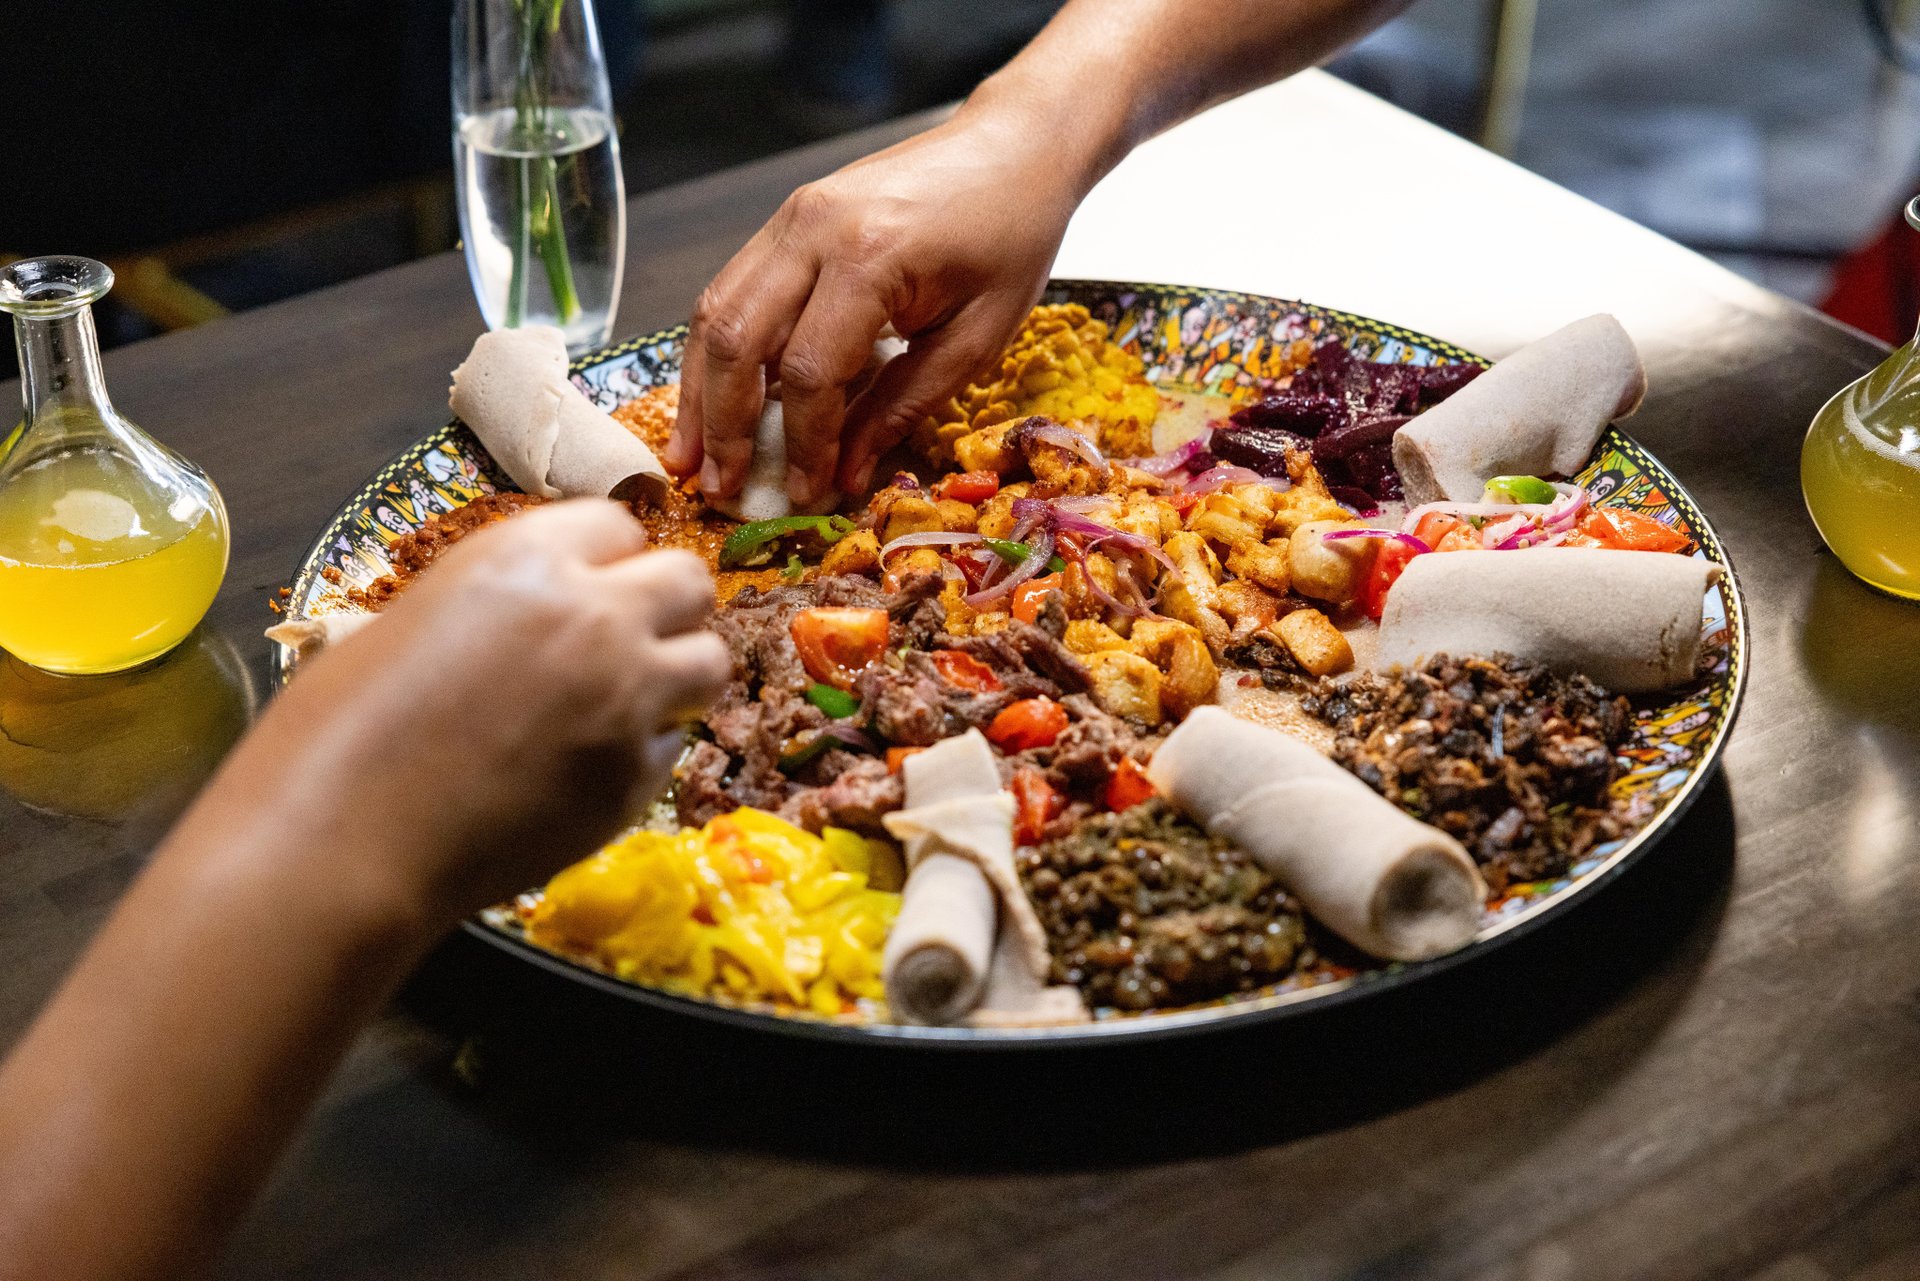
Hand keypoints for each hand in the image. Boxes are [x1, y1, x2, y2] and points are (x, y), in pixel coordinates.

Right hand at [236, 500, 730, 920]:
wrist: (338, 844)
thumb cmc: (338, 729)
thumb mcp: (417, 619)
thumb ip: (503, 602)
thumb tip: (539, 611)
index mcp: (527, 560)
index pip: (618, 525)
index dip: (603, 558)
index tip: (587, 586)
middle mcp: (595, 619)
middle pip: (688, 582)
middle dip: (665, 607)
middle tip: (629, 640)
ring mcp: (627, 702)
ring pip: (710, 663)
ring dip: (677, 676)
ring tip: (627, 702)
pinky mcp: (634, 782)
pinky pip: (673, 748)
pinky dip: (644, 754)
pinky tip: (587, 769)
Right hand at [664, 99, 1091, 505]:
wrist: (1012, 148)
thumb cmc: (1011, 237)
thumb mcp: (976, 337)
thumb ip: (903, 404)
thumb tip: (846, 474)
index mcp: (870, 258)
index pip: (810, 372)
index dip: (802, 444)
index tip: (806, 493)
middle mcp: (813, 231)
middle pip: (739, 341)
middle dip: (722, 425)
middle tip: (715, 487)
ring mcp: (790, 218)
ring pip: (716, 313)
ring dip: (699, 391)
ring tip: (688, 455)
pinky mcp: (786, 219)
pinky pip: (732, 290)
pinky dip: (717, 351)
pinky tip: (711, 398)